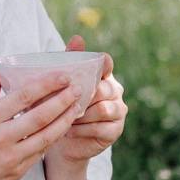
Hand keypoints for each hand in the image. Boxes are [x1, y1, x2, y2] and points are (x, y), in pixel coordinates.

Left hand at [45, 33, 127, 164]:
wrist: (64, 142)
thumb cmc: (61, 107)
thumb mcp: (61, 85)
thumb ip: (69, 62)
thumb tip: (77, 38)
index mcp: (102, 76)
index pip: (107, 64)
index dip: (103, 63)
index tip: (95, 65)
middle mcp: (114, 91)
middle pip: (103, 88)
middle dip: (83, 97)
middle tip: (65, 103)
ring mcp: (118, 111)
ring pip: (102, 109)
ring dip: (81, 115)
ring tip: (65, 118)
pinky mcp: (115, 130)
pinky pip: (100, 127)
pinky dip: (82, 129)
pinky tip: (69, 130)